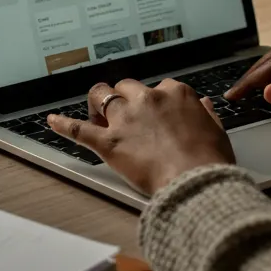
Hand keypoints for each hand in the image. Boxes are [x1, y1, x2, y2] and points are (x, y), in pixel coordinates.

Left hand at [47, 79, 234, 195]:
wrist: (196, 183)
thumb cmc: (209, 162)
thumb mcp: (217, 132)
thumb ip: (206, 114)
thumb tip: (203, 104)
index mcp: (176, 94)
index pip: (159, 87)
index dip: (154, 101)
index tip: (155, 112)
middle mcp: (148, 99)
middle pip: (127, 87)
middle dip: (124, 97)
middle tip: (124, 113)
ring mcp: (126, 119)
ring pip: (102, 96)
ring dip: (98, 102)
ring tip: (96, 111)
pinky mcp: (109, 143)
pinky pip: (80, 129)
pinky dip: (64, 124)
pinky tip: (53, 121)